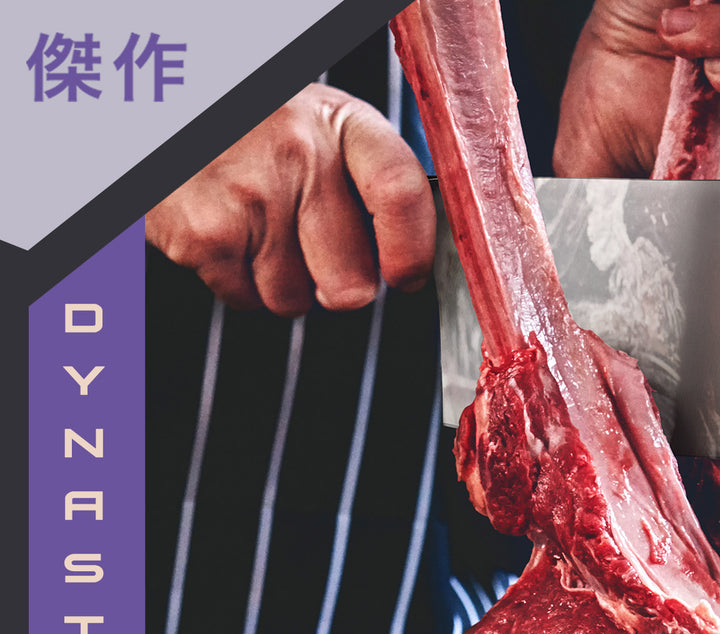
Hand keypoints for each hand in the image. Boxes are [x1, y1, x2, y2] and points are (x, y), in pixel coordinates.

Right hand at [145, 83, 435, 315]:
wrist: (167, 105)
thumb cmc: (258, 130)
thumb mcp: (325, 131)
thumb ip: (374, 191)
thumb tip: (411, 269)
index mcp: (341, 125)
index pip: (399, 193)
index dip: (411, 252)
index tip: (406, 277)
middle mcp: (299, 155)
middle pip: (351, 284)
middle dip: (336, 285)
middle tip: (311, 247)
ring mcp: (249, 197)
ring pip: (294, 301)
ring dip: (281, 282)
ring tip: (260, 229)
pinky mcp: (206, 236)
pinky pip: (247, 300)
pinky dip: (239, 282)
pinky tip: (230, 234)